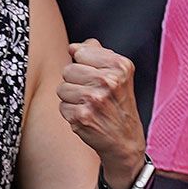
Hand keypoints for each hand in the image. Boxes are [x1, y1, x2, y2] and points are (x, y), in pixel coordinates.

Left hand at [59, 39, 146, 186]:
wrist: (125, 141)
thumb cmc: (119, 104)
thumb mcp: (119, 75)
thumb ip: (98, 54)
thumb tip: (74, 47)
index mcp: (120, 66)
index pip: (80, 52)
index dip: (84, 65)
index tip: (97, 77)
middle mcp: (108, 81)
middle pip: (68, 69)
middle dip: (76, 82)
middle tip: (93, 94)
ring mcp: (94, 99)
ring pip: (62, 88)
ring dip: (72, 98)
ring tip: (89, 106)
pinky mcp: (82, 116)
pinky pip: (62, 106)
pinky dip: (71, 113)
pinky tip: (86, 117)